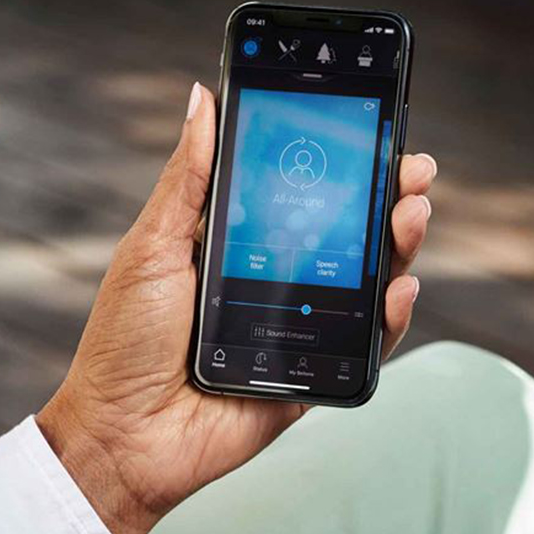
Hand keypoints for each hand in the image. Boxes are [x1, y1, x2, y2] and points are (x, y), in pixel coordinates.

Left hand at [39, 82, 438, 533]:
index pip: (306, 192)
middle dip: (388, 197)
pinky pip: (367, 344)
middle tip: (411, 172)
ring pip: (369, 281)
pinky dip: (391, 316)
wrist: (122, 435)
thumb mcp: (152, 245)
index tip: (376, 133)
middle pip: (351, 231)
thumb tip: (202, 98)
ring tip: (410, 215)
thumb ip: (189, 178)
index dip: (345, 164)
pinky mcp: (314, 373)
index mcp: (241, 242)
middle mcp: (278, 279)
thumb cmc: (124, 342)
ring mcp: (301, 326)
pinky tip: (399, 288)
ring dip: (400, 246)